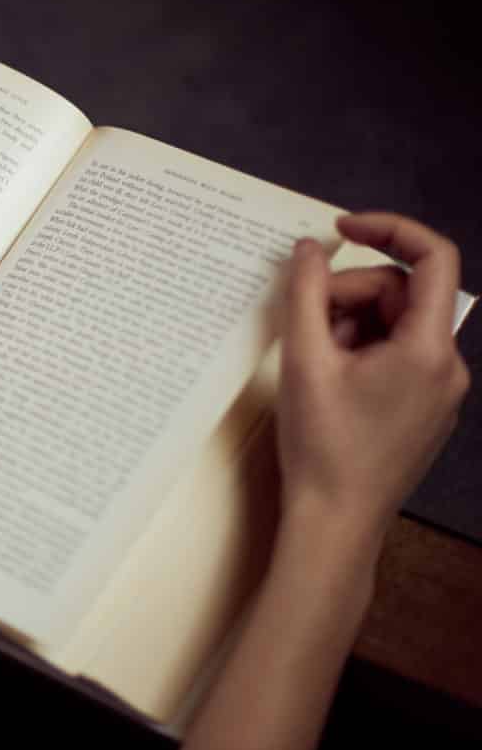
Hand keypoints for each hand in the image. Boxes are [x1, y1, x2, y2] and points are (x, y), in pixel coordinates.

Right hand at [276, 212, 469, 549]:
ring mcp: (438, 390)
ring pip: (394, 324)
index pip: (432, 258)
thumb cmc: (322, 447)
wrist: (336, 521)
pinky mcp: (423, 407)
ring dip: (349, 325)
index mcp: (427, 350)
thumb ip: (304, 294)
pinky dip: (359, 351)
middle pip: (400, 293)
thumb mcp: (303, 361)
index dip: (388, 230)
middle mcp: (446, 366)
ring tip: (313, 361)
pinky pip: (395, 355)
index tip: (341, 228)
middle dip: (348, 295)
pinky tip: (327, 380)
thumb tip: (307, 249)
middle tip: (303, 322)